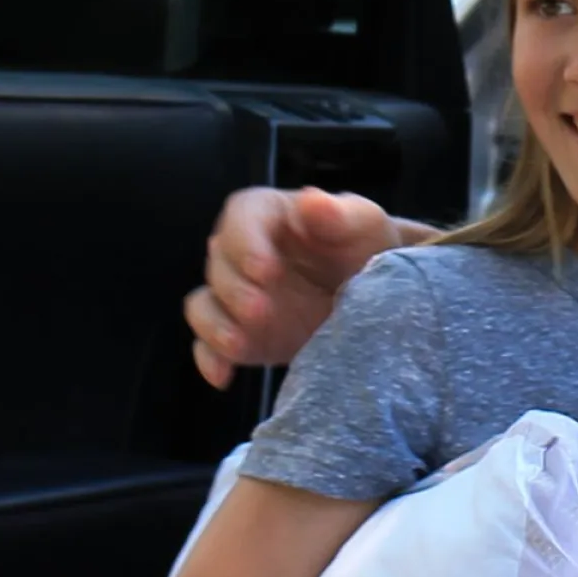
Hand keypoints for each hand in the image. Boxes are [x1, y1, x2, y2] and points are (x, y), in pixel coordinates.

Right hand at [184, 187, 401, 386]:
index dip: (246, 241)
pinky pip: (207, 345)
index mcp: (269, 215)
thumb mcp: (364, 227)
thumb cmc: (363, 248)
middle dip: (234, 288)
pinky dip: (210, 359)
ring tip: (240, 343)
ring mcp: (236, 296)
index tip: (265, 269)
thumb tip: (312, 200)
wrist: (373, 296)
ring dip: (217, 324)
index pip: (242, 216)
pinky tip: (223, 376)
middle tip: (260, 310)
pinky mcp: (237, 334)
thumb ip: (341, 214)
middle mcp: (242, 252)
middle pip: (219, 262)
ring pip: (204, 304)